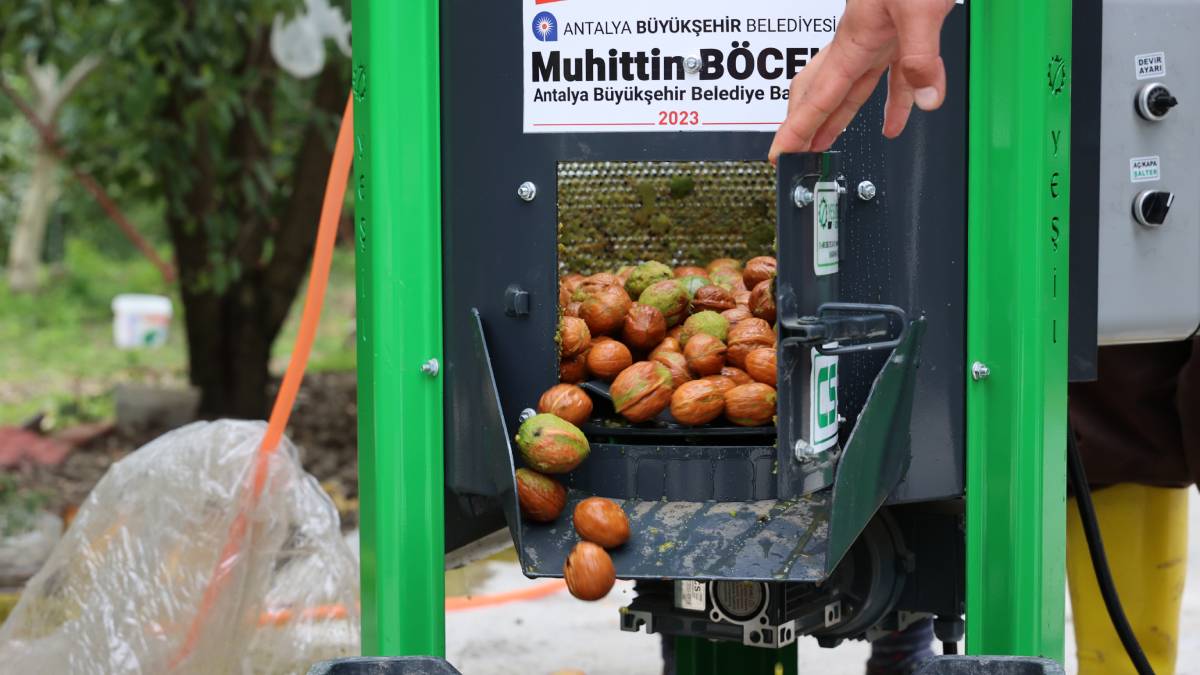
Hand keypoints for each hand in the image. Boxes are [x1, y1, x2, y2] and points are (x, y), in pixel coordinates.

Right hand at [769, 0, 954, 162]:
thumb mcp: (920, 7)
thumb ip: (922, 57)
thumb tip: (925, 100)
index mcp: (854, 37)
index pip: (818, 95)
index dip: (797, 128)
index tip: (781, 153)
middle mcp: (860, 40)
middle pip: (823, 91)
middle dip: (807, 124)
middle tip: (794, 153)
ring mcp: (880, 37)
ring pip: (851, 88)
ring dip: (839, 118)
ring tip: (827, 146)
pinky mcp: (902, 33)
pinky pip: (892, 77)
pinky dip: (893, 102)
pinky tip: (896, 122)